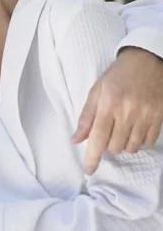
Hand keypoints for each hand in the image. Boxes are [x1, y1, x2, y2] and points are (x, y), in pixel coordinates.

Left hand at [72, 48, 162, 174]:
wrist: (148, 60)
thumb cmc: (118, 75)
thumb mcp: (97, 90)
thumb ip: (86, 116)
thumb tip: (76, 139)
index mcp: (109, 103)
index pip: (98, 137)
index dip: (92, 157)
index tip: (88, 170)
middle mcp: (128, 111)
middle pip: (114, 146)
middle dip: (107, 145)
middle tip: (108, 130)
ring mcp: (146, 115)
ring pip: (131, 147)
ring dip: (123, 144)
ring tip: (121, 129)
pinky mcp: (160, 117)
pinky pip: (148, 142)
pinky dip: (139, 141)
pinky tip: (135, 129)